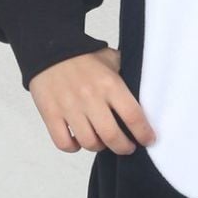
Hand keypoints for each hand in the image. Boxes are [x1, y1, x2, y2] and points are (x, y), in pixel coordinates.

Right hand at [28, 46, 156, 154]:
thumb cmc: (82, 57)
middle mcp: (90, 97)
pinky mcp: (51, 114)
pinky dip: (74, 147)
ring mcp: (69, 107)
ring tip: (102, 142)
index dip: (144, 133)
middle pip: (112, 136)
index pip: (133, 116)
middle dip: (124, 147)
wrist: (48, 49)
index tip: (148, 140)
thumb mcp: (110, 60)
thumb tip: (144, 93)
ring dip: (99, 147)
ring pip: (89, 143)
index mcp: (110, 84)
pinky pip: (64, 143)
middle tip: (127, 147)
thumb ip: (126, 76)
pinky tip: (79, 140)